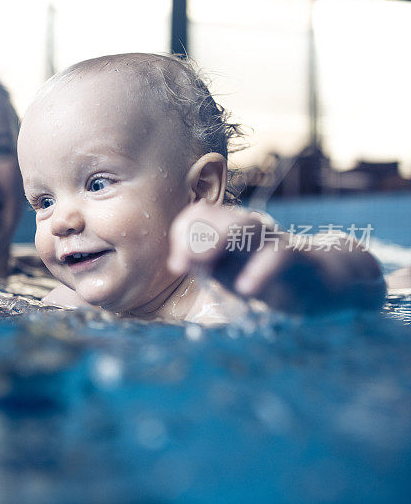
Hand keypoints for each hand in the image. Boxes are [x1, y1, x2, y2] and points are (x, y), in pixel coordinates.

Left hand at [167, 200, 383, 312]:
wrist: (327, 280)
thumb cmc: (271, 277)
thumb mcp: (233, 273)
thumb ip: (206, 265)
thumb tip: (177, 261)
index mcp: (231, 229)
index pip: (199, 215)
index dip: (183, 234)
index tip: (178, 264)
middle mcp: (252, 228)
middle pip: (220, 215)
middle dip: (196, 234)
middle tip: (181, 262)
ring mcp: (275, 240)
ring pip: (249, 226)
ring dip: (220, 240)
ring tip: (203, 267)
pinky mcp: (300, 259)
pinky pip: (280, 256)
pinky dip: (260, 270)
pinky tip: (246, 288)